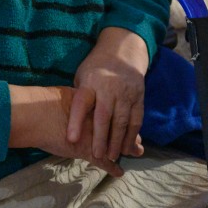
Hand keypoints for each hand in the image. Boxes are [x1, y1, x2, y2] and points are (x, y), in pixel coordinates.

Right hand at [9, 85, 126, 175]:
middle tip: (140, 142)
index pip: (113, 112)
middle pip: (120, 128)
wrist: (38, 115)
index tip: (129, 122)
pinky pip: (104, 162)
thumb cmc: (45, 104)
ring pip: (116, 145)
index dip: (122, 118)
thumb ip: (75, 101)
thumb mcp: (66, 98)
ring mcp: (96, 137)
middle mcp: (99, 120)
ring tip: (137, 152)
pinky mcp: (89, 152)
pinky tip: (119, 173)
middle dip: (130, 136)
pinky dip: (112, 168)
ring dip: (127, 149)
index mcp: (94, 105)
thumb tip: (70, 98)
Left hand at [70, 27, 149, 162]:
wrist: (123, 51)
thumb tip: (68, 124)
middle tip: (98, 156)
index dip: (76, 122)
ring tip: (113, 156)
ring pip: (122, 120)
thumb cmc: (95, 69)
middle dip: (101, 138)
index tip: (71, 140)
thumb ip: (78, 98)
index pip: (82, 104)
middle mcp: (109, 88)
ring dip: (118, 141)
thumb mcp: (81, 77)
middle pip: (104, 116)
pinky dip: (133, 135)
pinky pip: (136, 119)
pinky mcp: (139, 96)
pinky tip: (128, 147)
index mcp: (89, 83)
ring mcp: (126, 92)